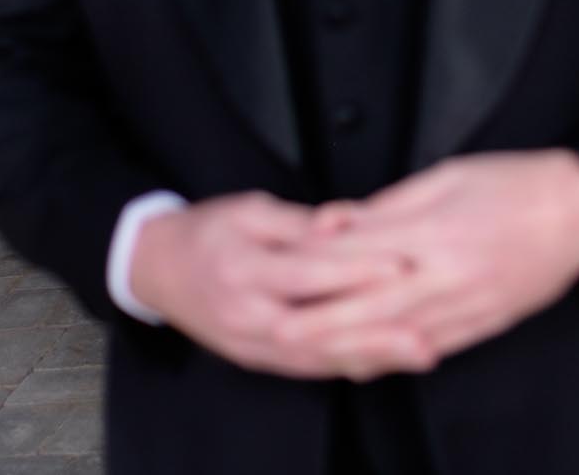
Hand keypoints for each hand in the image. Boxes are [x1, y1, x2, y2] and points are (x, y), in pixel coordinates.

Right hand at [129, 191, 429, 379]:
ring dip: (368, 358)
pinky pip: (306, 368)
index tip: (401, 266)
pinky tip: (383, 363)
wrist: (154, 269)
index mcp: (242, 268)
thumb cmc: (207, 232)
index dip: (355, 271)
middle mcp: (246, 315)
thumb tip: (341, 225)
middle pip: (316, 331)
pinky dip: (346, 365)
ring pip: (315, 359)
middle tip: (424, 336)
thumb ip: (298, 223)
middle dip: (373, 336)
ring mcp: (250, 344)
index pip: (306, 273)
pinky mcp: (256, 359)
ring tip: (416, 353)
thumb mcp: (248, 210)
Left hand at [278, 151, 578, 363]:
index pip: (360, 252)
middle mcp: (444, 273)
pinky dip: (394, 357)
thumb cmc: (516, 184)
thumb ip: (390, 204)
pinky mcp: (483, 322)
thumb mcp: (447, 175)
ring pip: (396, 334)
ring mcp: (465, 304)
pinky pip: (430, 347)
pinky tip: (367, 362)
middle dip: (319, 322)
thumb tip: (341, 221)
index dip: (317, 264)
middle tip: (276, 330)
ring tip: (308, 353)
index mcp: (433, 230)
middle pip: (368, 304)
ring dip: (349, 347)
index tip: (281, 272)